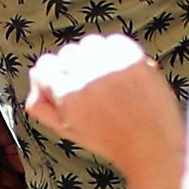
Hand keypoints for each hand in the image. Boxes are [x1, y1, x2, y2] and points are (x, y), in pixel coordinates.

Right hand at [23, 34, 183, 188]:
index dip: (54, 80)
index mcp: (67, 96)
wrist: (153, 147)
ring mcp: (111, 65)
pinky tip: (124, 75)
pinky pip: (113, 41)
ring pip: (89, 44)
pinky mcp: (133, 57)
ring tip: (109, 82)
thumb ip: (41, 107)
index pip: (43, 66)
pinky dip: (116, 54)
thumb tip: (34, 84)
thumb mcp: (68, 130)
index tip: (69, 92)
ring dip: (95, 58)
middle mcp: (86, 77)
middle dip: (75, 69)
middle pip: (66, 53)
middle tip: (94, 93)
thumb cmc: (109, 140)